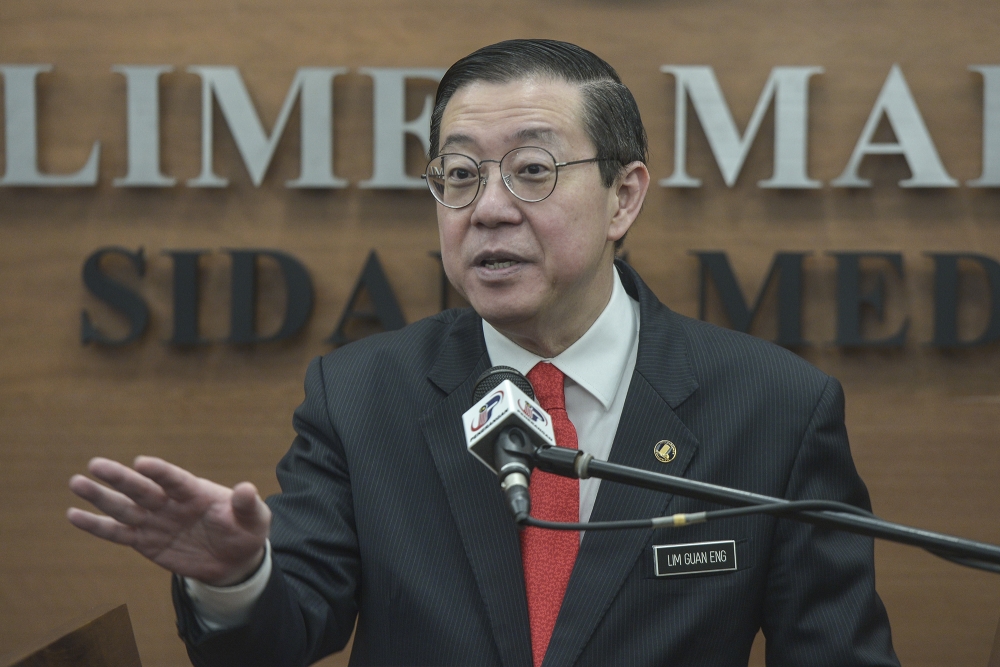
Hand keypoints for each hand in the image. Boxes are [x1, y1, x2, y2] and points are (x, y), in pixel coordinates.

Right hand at [68, 456, 270, 586]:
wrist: (235, 558)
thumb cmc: (245, 530)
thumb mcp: (254, 519)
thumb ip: (247, 505)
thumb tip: (247, 488)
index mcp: (196, 492)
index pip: (175, 480)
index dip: (160, 471)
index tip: (142, 463)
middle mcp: (170, 503)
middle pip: (142, 489)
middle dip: (120, 478)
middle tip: (95, 464)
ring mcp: (156, 521)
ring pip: (124, 508)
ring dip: (100, 496)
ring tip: (76, 482)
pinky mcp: (145, 541)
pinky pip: (118, 533)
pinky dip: (97, 525)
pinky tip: (74, 515)